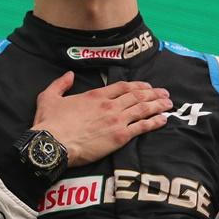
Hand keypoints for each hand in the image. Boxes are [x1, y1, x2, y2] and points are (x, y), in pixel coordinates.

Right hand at [31, 71, 171, 166]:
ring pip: (143, 109)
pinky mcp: (119, 137)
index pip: (122, 87)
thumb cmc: (49, 123)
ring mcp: (116, 121)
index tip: (147, 86)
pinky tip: (163, 119)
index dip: (137, 85)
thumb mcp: (49, 97)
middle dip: (153, 93)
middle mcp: (110, 105)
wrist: (52, 144)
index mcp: (95, 95)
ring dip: (157, 105)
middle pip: (137, 96)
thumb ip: (60, 84)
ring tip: (168, 104)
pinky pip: (142, 127)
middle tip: (165, 93)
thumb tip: (68, 75)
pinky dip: (154, 122)